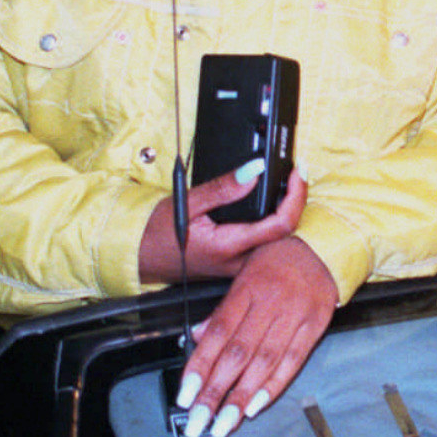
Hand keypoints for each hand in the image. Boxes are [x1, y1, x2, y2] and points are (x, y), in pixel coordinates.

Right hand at [138, 168, 307, 283]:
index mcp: (229, 247)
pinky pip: (266, 245)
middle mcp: (239, 262)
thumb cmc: (157, 233)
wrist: (140, 257)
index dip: (296, 197)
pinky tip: (274, 204)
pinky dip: (275, 221)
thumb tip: (255, 169)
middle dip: (297, 201)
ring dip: (288, 210)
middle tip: (295, 174)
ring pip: (280, 241)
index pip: (281, 225)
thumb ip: (223, 188)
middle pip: (288, 234)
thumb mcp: (187, 202)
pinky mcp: (237, 265)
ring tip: (288, 184)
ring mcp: (240, 267)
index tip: (297, 174)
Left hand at [173, 235, 338, 436]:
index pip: (218, 333)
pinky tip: (256, 405)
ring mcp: (295, 314)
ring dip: (242, 397)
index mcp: (247, 288)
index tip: (186, 395)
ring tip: (225, 423)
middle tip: (200, 420)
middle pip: (238, 353)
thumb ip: (223, 309)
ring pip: (264, 362)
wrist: (323, 244)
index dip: (199, 366)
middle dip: (215, 392)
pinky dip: (274, 385)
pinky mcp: (315, 325)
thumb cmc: (278, 258)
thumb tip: (198, 338)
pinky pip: (293, 360)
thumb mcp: (243, 272)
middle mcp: (270, 302)